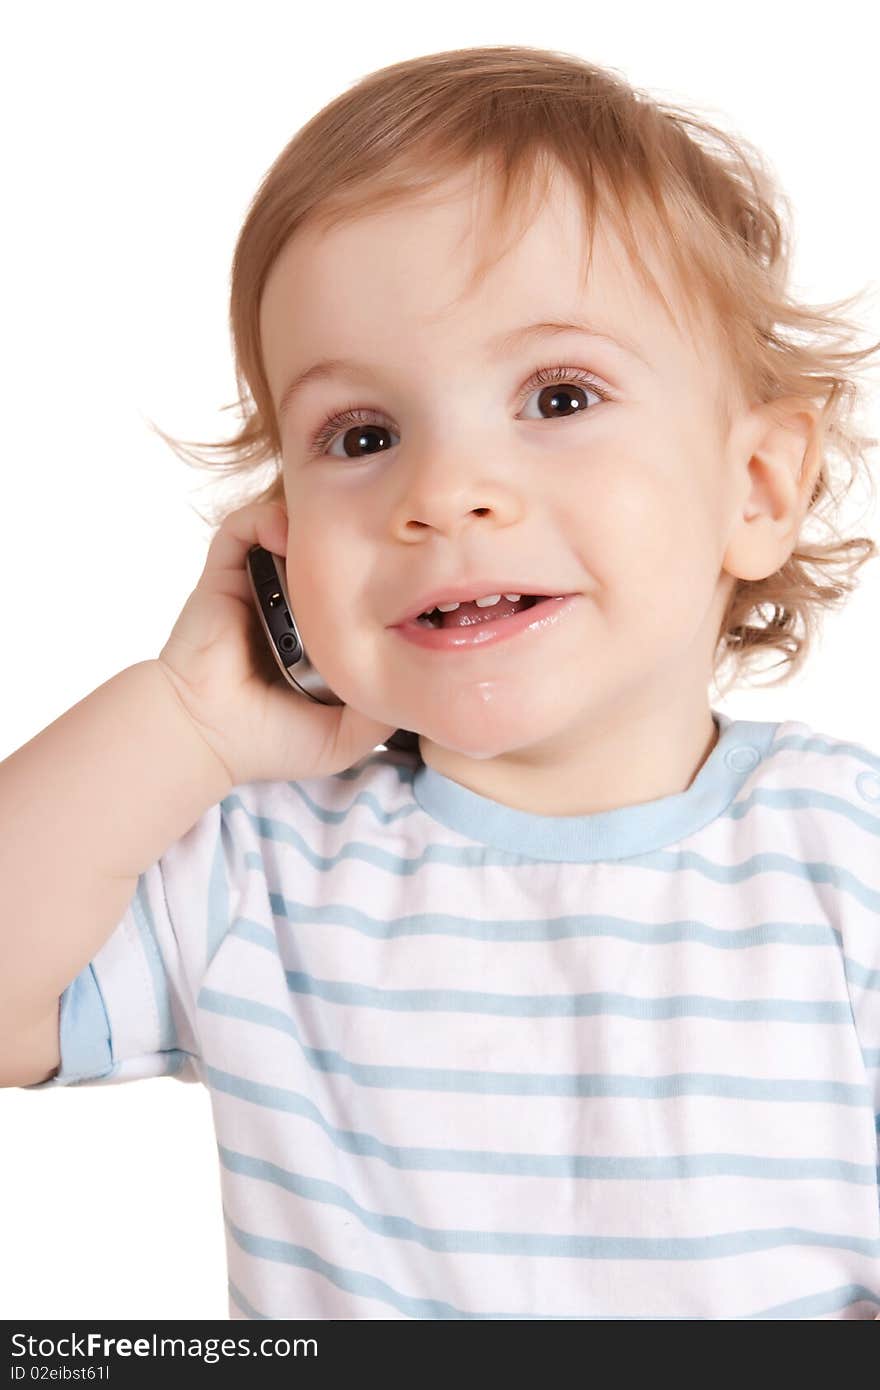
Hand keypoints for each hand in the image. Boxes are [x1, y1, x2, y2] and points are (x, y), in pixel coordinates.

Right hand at [157, 501, 396, 785]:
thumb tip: (428, 677)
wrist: (209, 736)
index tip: (414, 570)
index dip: (385, 574)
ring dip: (317, 522)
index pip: (360, 588)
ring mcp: (259, 585)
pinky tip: (290, 535)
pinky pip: (245, 526)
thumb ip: (385, 709)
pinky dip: (268, 519)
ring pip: (293, 531)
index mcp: (323, 634)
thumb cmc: (272, 740)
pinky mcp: (225, 573)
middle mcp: (293, 604)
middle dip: (356, 537)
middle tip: (386, 535)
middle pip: (332, 552)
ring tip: (345, 527)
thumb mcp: (349, 735)